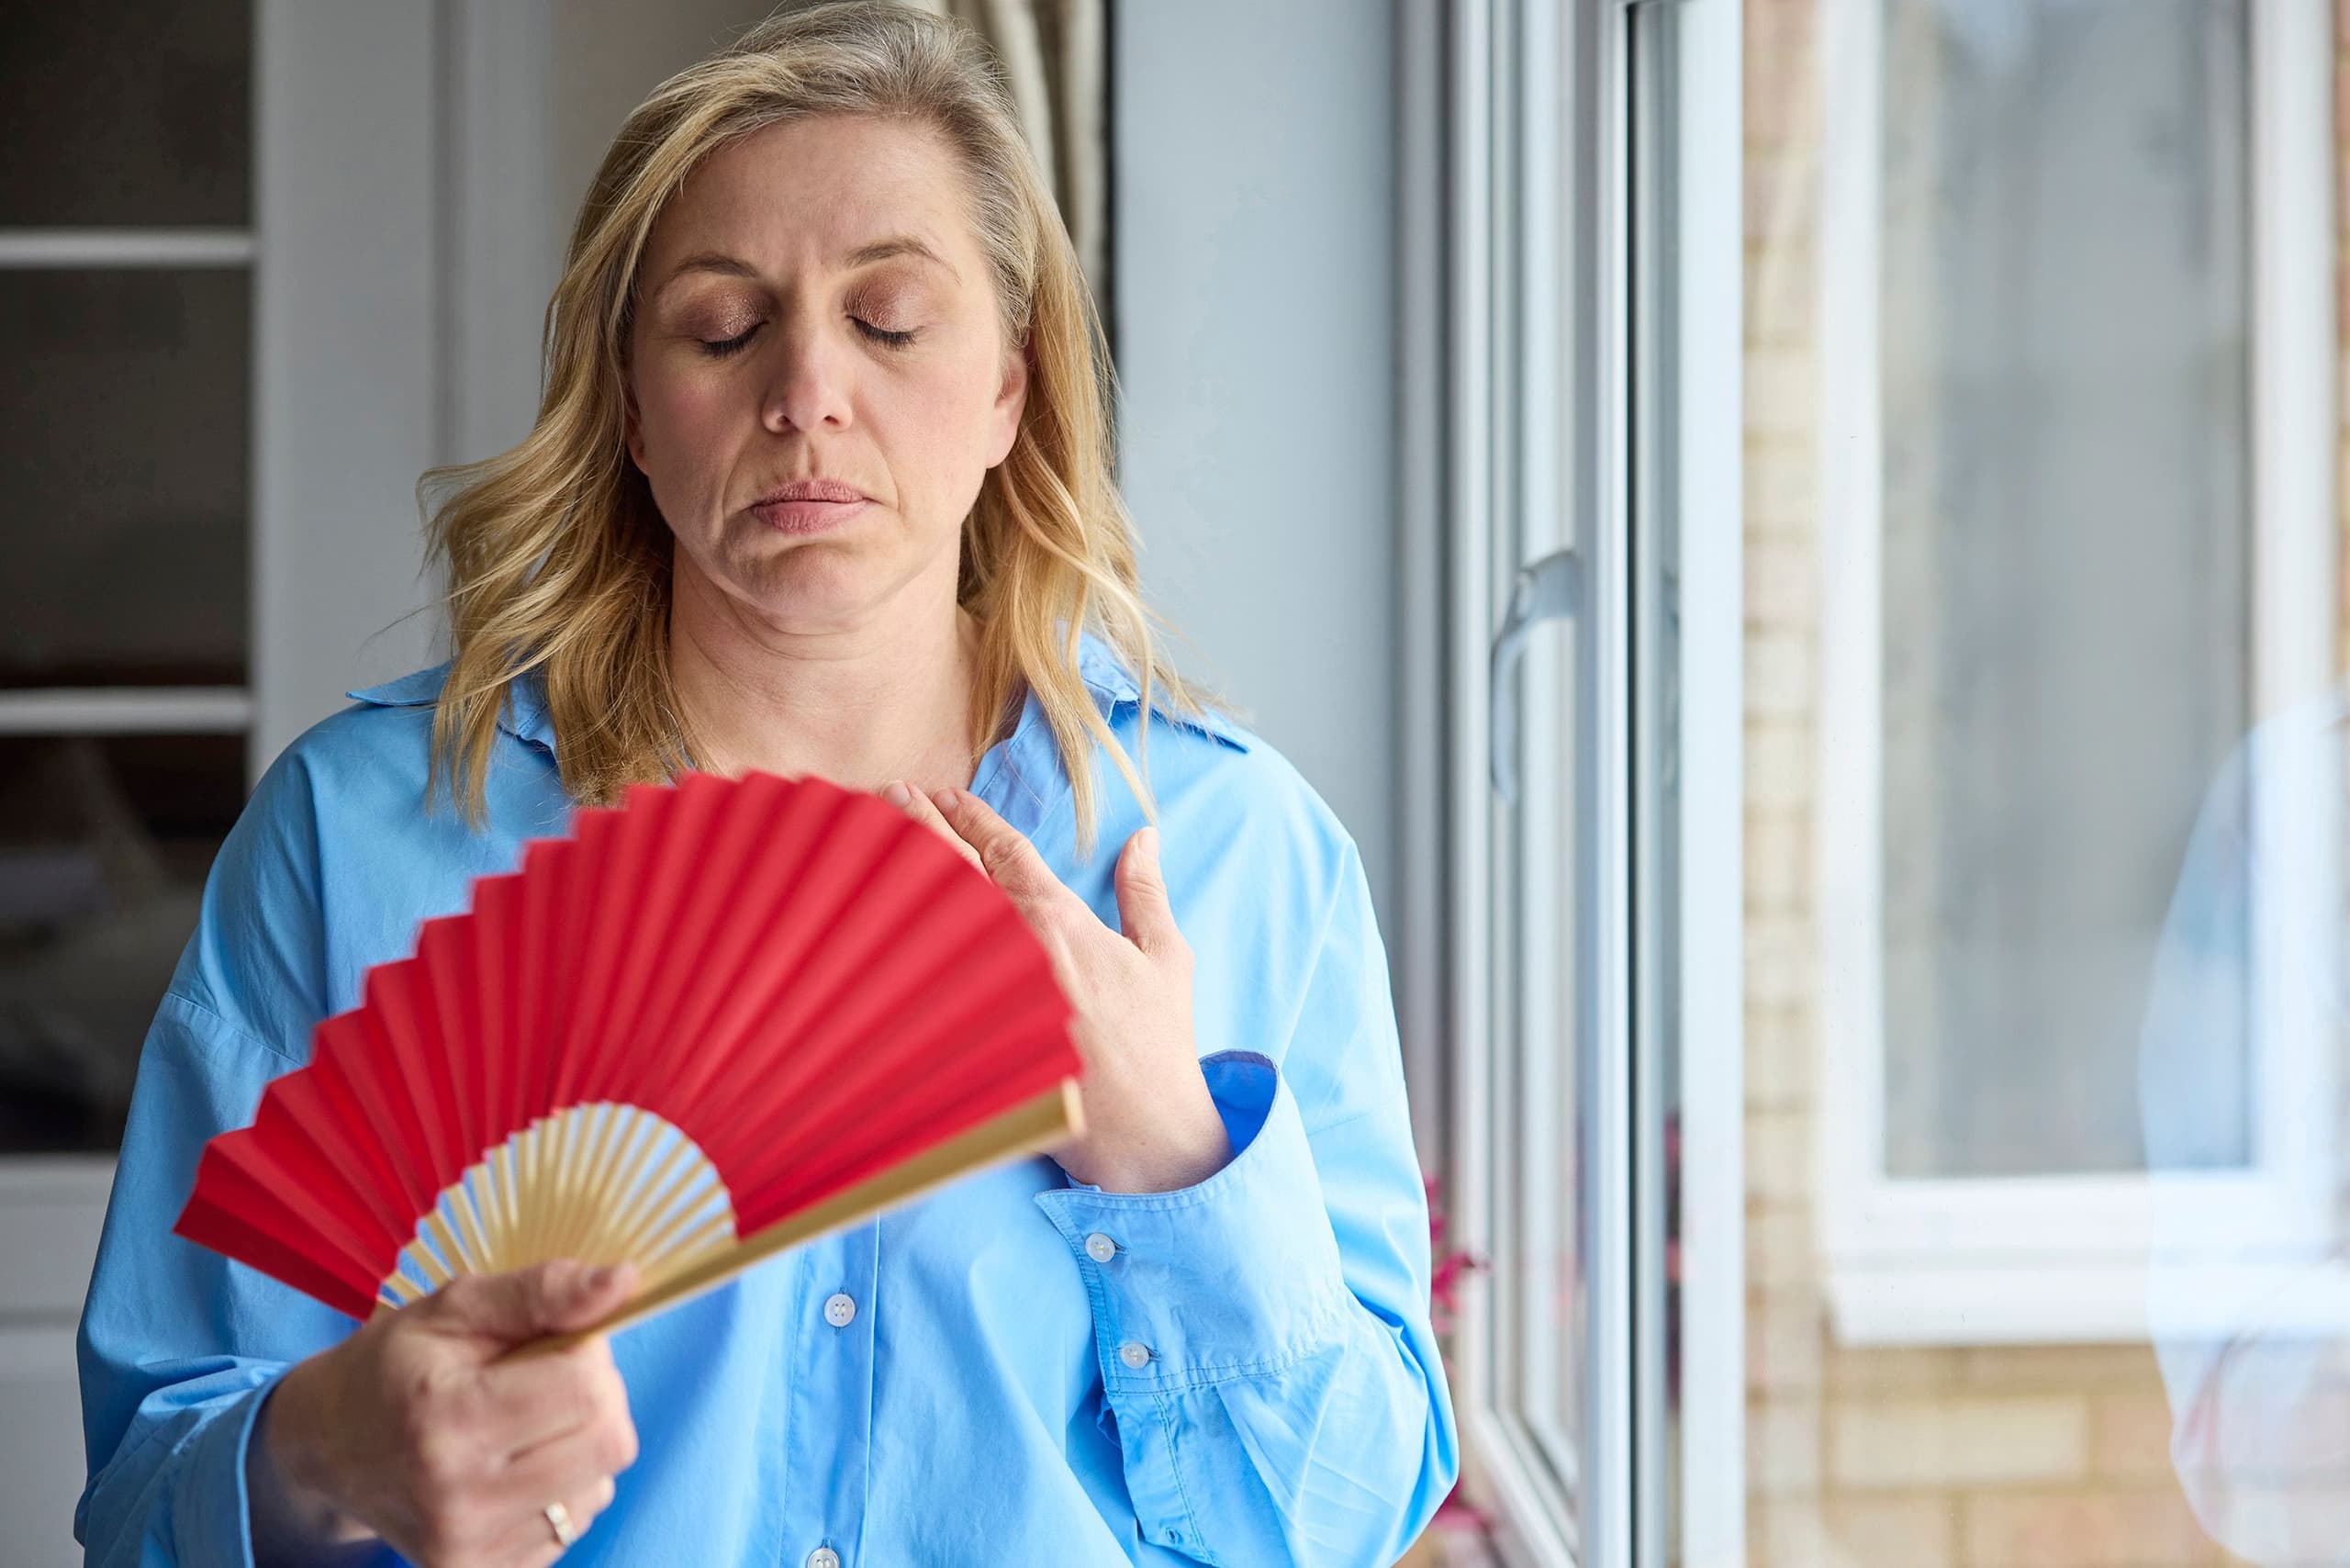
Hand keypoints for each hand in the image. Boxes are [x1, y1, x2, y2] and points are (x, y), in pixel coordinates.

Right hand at [250, 1259, 640, 1567]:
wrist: (328, 1447)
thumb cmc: (396, 1366)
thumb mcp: (455, 1307)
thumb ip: (543, 1291)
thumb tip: (624, 1283)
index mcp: (448, 1418)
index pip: (588, 1389)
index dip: (590, 1353)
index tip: (558, 1342)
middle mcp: (458, 1497)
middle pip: (609, 1443)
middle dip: (598, 1399)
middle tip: (548, 1381)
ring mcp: (467, 1549)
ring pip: (598, 1488)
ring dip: (580, 1447)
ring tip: (523, 1426)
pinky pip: (572, 1526)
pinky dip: (560, 1489)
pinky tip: (514, 1468)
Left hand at [879, 781, 1232, 1192]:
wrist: (1145, 1132)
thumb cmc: (1159, 1046)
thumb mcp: (1167, 959)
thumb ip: (1145, 893)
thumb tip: (1143, 836)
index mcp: (1060, 922)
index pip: (1007, 851)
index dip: (971, 815)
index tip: (944, 792)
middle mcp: (1011, 948)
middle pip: (949, 871)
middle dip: (918, 826)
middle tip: (890, 794)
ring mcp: (979, 994)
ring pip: (921, 921)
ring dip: (893, 876)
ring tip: (865, 841)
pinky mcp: (960, 1038)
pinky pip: (911, 986)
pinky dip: (884, 952)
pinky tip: (857, 929)